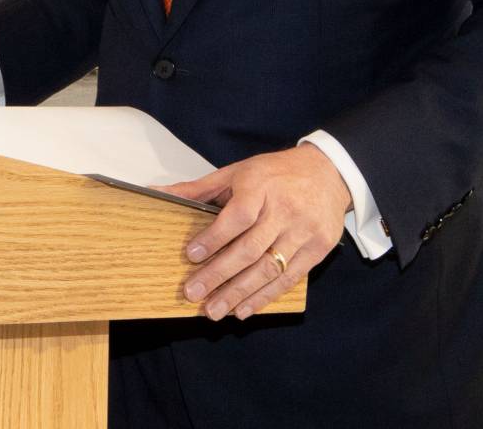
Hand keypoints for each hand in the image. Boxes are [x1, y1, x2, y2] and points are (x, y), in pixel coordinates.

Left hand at [157, 142, 351, 320]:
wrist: (328, 172)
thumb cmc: (275, 173)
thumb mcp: (236, 172)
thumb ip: (197, 188)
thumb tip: (154, 192)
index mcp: (260, 187)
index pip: (237, 217)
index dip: (215, 238)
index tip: (191, 255)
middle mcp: (284, 211)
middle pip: (250, 249)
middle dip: (220, 275)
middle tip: (194, 294)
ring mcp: (303, 232)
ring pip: (269, 268)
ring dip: (240, 293)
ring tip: (215, 310)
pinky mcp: (318, 249)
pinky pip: (289, 278)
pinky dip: (265, 296)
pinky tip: (244, 309)